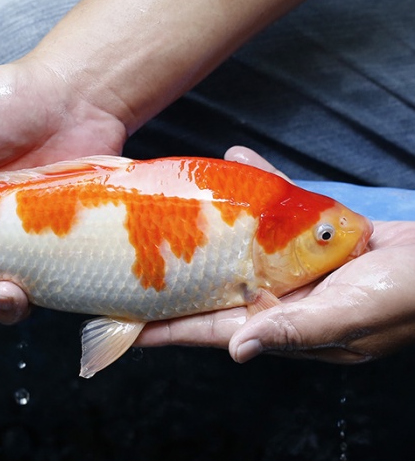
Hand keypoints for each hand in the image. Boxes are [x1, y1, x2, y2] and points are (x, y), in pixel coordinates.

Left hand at [136, 147, 414, 363]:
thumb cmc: (406, 296)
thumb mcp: (350, 316)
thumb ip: (295, 330)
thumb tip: (237, 350)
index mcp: (281, 326)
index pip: (208, 328)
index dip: (166, 327)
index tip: (124, 322)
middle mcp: (277, 298)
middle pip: (210, 288)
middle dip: (171, 279)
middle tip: (128, 266)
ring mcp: (291, 267)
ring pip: (235, 247)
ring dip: (206, 227)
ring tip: (168, 209)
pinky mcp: (311, 237)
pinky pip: (276, 211)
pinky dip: (261, 185)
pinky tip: (242, 161)